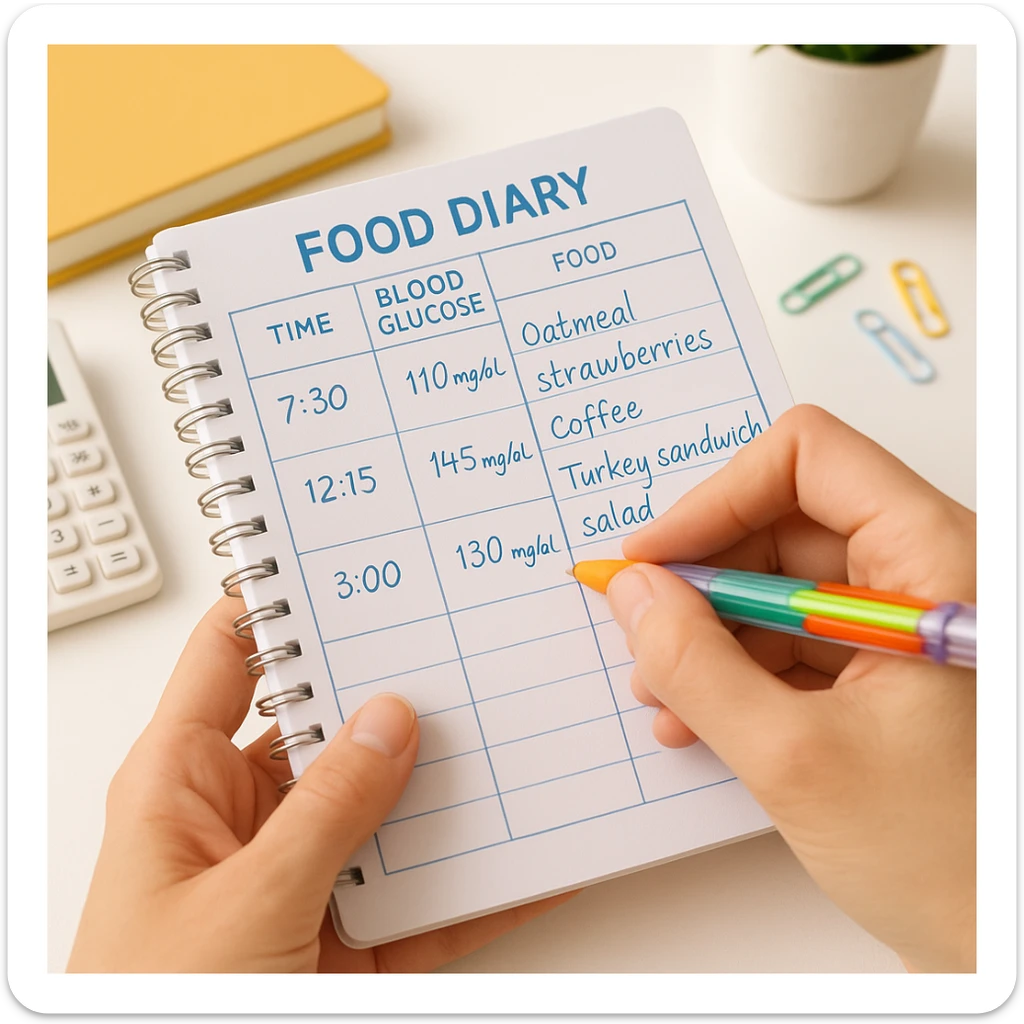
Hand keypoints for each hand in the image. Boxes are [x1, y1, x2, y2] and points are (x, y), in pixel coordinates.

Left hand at [67, 596, 571, 971]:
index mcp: (183, 784)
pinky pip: (423, 902)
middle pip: (330, 731)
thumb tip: (390, 722)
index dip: (280, 603)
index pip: (232, 659)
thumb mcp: (245, 903)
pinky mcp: (346, 943)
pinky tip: (529, 864)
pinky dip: (478, 888)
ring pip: (387, 813)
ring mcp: (301, 879)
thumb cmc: (155, 1011)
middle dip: (396, 699)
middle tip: (462, 653)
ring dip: (448, 792)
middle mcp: (244, 820)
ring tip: (514, 745)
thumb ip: (326, 810)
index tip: (350, 565)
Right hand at [607, 405, 975, 972]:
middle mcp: (922, 576)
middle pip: (782, 521)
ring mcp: (898, 625)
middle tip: (643, 629)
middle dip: (701, 579)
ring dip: (706, 632)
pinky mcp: (878, 670)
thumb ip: (696, 667)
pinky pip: (788, 637)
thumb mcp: (796, 758)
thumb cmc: (951, 863)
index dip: (717, 497)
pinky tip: (693, 717)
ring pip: (775, 583)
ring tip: (661, 692)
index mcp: (936, 561)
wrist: (1002, 953)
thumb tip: (633, 595)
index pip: (810, 458)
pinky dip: (732, 669)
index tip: (654, 557)